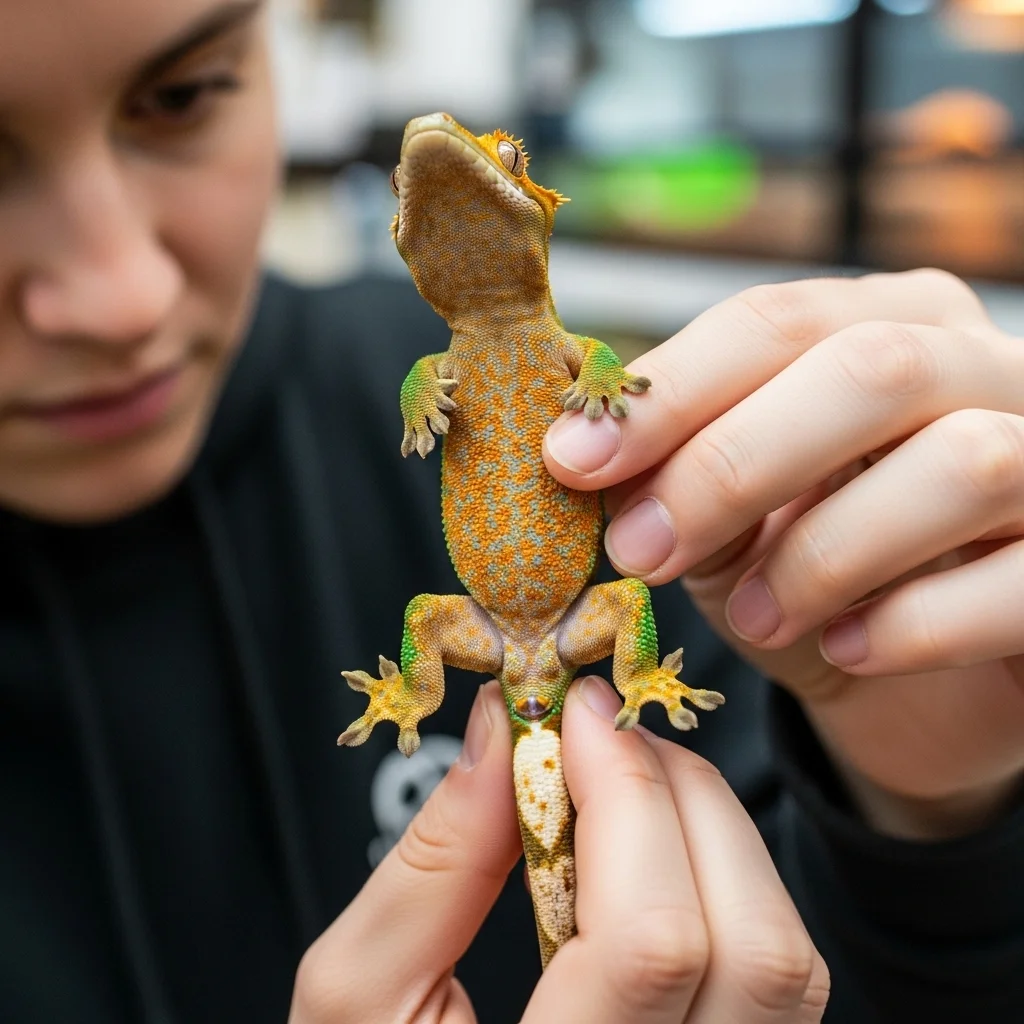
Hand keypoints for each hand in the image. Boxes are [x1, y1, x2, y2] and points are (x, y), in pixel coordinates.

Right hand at [289, 678, 828, 1022]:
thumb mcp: (355, 1000)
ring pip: (787, 964)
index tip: (572, 714)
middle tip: (601, 736)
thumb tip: (499, 731)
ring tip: (625, 782)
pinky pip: (775, 982)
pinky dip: (726, 882)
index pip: (648, 945)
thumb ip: (429, 865)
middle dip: (680, 798)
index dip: (624, 798)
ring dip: (713, 832)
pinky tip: (650, 851)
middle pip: (753, 946)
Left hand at [544, 269, 1023, 838]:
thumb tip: (582, 458)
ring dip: (825, 551)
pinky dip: (916, 623)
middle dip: (732, 463)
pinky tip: (849, 652)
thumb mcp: (735, 521)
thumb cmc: (824, 576)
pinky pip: (1019, 580)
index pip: (774, 322)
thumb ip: (680, 479)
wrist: (929, 677)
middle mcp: (983, 368)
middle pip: (869, 370)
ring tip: (753, 619)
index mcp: (889, 326)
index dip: (669, 390)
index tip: (572, 458)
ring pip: (960, 463)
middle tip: (641, 550)